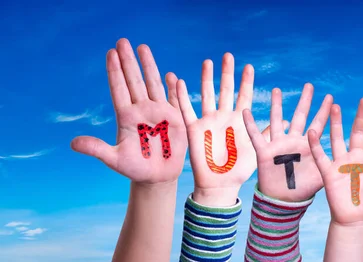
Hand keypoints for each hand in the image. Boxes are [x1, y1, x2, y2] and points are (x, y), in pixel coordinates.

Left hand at [71, 38, 186, 183]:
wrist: (156, 177)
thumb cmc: (134, 168)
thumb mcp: (114, 160)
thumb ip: (96, 149)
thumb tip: (73, 143)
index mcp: (127, 117)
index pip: (119, 89)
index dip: (115, 71)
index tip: (110, 53)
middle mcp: (142, 110)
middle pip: (134, 80)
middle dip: (129, 61)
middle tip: (123, 41)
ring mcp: (159, 113)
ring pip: (153, 84)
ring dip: (149, 66)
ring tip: (143, 47)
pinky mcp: (175, 120)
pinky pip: (174, 100)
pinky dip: (173, 88)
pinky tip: (171, 76)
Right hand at [176, 53, 270, 204]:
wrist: (220, 184)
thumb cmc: (240, 169)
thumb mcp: (258, 149)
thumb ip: (268, 133)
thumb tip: (288, 121)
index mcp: (239, 120)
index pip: (244, 96)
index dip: (246, 82)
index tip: (249, 66)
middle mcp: (224, 117)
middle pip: (225, 90)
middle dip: (227, 73)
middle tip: (229, 55)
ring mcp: (209, 121)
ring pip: (207, 95)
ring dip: (206, 78)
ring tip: (208, 62)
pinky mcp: (194, 129)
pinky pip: (187, 110)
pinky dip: (182, 97)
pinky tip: (178, 81)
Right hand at [243, 84, 332, 201]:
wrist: (283, 202)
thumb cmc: (303, 190)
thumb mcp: (322, 176)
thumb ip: (333, 165)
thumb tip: (354, 162)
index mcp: (309, 145)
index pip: (318, 124)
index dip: (324, 111)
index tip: (331, 97)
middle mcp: (294, 141)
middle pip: (300, 116)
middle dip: (305, 101)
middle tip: (310, 85)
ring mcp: (279, 145)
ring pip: (277, 120)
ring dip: (276, 105)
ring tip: (276, 90)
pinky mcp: (264, 152)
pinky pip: (255, 136)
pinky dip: (250, 124)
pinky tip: (245, 111)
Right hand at [308, 98, 362, 224]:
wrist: (356, 219)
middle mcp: (355, 157)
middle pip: (358, 132)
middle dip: (361, 116)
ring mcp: (342, 163)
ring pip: (338, 138)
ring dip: (336, 123)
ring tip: (334, 106)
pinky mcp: (330, 172)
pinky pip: (321, 156)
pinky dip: (316, 145)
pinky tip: (312, 133)